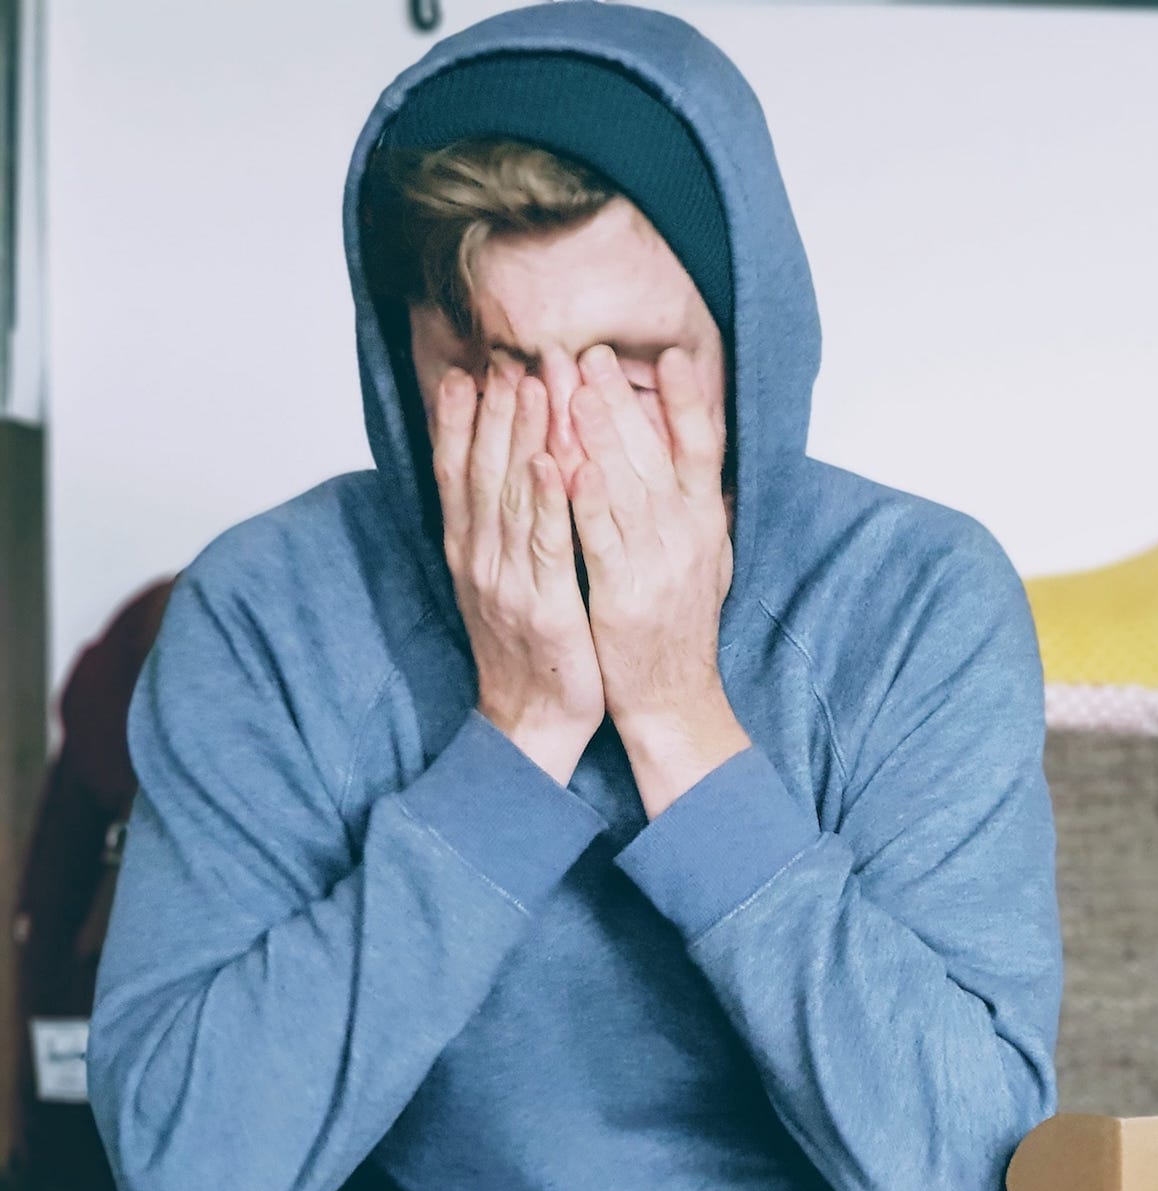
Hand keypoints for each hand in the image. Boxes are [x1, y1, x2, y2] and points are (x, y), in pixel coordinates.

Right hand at [431, 358, 604, 784]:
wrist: (532, 721)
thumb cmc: (528, 647)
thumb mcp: (501, 581)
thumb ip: (498, 528)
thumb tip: (501, 473)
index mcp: (469, 550)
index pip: (458, 471)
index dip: (461, 419)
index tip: (468, 368)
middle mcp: (479, 558)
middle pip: (482, 470)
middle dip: (494, 410)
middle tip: (506, 355)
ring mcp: (507, 581)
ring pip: (512, 495)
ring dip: (521, 436)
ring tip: (532, 383)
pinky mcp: (544, 605)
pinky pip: (546, 544)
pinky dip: (546, 500)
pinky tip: (552, 461)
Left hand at [568, 342, 747, 814]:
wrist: (673, 700)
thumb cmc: (678, 628)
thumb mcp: (705, 559)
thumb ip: (696, 508)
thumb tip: (695, 456)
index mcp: (706, 524)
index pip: (703, 448)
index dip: (688, 400)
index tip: (670, 354)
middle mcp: (689, 537)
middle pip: (655, 454)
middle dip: (620, 399)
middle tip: (588, 350)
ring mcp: (658, 565)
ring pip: (626, 487)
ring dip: (599, 434)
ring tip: (572, 384)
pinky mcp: (624, 595)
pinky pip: (602, 540)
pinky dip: (587, 501)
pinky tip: (568, 464)